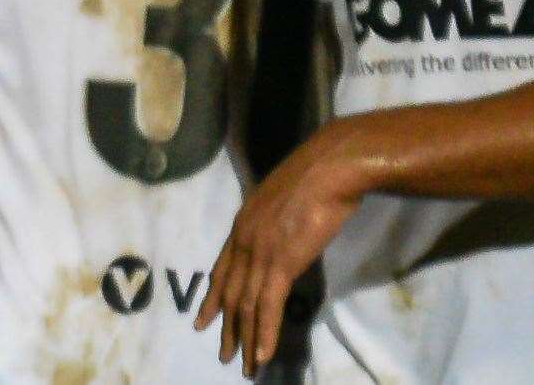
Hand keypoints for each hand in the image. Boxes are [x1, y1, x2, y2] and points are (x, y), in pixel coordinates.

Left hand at [194, 127, 367, 377]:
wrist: (329, 168)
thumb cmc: (313, 177)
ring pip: (246, 305)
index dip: (213, 297)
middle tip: (224, 354)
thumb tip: (280, 232)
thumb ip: (274, 220)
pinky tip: (263, 355)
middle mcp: (244, 240)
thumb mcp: (281, 199)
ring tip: (245, 366)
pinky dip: (265, 334)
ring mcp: (260, 252)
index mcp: (243, 224)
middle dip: (227, 326)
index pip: (222, 269)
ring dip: (245, 339)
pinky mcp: (282, 263)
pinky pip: (268, 306)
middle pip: (230, 292)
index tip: (204, 320)